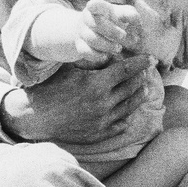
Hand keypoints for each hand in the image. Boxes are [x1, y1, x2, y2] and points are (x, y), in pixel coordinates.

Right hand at [3, 54, 153, 143]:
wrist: (35, 117)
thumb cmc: (50, 88)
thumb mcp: (70, 69)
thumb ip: (91, 61)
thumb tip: (110, 52)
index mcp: (97, 84)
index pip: (127, 70)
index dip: (141, 63)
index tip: (151, 58)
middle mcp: (103, 103)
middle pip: (132, 88)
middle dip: (141, 77)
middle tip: (146, 72)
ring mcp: (102, 121)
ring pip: (130, 107)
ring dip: (139, 96)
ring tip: (144, 89)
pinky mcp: (98, 134)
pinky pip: (120, 124)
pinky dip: (127, 116)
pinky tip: (129, 110)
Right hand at [75, 0, 141, 59]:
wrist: (94, 31)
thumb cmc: (113, 20)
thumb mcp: (122, 14)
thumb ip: (131, 15)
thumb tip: (136, 20)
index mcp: (99, 8)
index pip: (95, 4)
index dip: (93, 5)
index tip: (92, 6)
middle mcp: (88, 18)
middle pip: (96, 24)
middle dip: (112, 31)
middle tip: (123, 36)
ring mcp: (82, 32)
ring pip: (91, 39)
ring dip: (107, 45)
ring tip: (119, 48)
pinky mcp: (79, 45)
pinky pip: (85, 51)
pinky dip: (97, 55)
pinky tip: (106, 55)